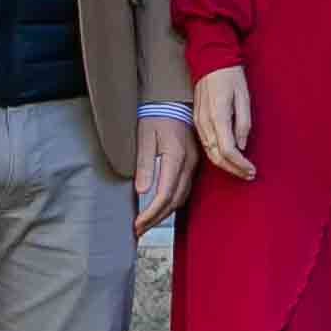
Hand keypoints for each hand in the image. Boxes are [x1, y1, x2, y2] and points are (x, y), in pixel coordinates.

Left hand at [135, 114, 198, 232]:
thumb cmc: (155, 116)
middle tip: (139, 230)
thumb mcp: (144, 137)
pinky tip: (161, 208)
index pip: (164, 194)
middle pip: (175, 200)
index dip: (151, 213)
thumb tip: (142, 191)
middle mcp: (188, 163)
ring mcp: (193, 164)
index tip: (138, 224)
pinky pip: (185, 189)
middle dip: (157, 219)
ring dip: (165, 213)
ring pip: (182, 197)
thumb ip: (144, 164)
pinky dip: (173, 203)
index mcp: (176, 156)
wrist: (171, 101)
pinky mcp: (192, 163)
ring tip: (147, 223)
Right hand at [194, 65, 256, 180]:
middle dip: (233, 169)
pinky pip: (205, 144)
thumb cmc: (230, 77)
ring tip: (241, 170)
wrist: (210, 61)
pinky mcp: (197, 121)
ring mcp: (199, 122)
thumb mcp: (244, 97)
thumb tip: (242, 146)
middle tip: (249, 174)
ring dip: (225, 165)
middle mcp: (205, 123)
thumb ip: (243, 123)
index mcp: (218, 116)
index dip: (240, 164)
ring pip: (210, 153)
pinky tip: (228, 158)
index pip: (228, 150)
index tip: (252, 170)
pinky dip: (217, 156)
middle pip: (217, 156)